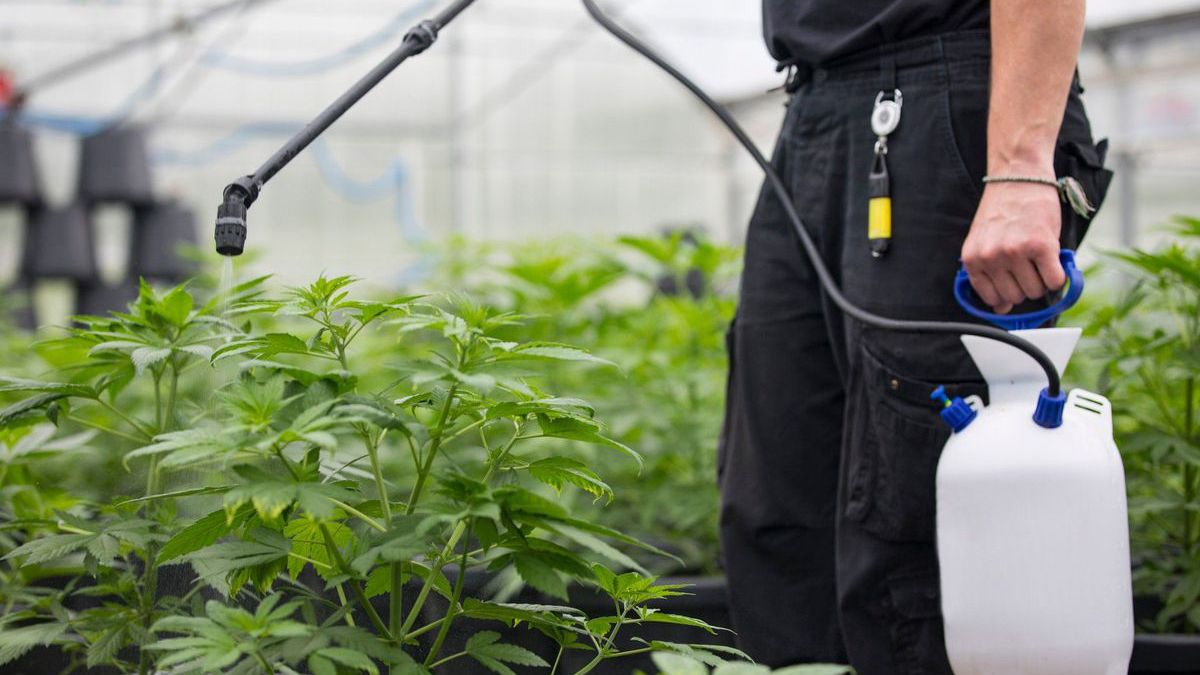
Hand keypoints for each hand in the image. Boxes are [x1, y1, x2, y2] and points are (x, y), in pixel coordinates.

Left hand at [961, 181, 1064, 313]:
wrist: (1017, 176)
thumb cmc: (1003, 210)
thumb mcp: (985, 242)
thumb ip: (990, 275)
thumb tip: (1001, 310)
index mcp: (972, 259)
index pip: (992, 299)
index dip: (1008, 295)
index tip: (1016, 285)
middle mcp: (990, 257)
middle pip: (1016, 297)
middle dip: (1027, 286)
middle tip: (1030, 266)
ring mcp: (1014, 252)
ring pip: (1036, 291)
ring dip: (1043, 280)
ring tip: (1040, 259)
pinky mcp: (1040, 245)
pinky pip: (1054, 280)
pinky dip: (1059, 276)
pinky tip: (1054, 261)